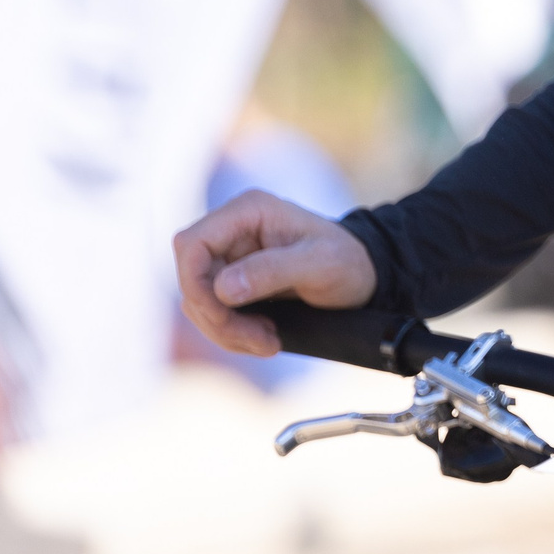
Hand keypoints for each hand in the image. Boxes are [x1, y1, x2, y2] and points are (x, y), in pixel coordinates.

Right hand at [172, 189, 375, 355]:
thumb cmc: (348, 261)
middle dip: (217, 317)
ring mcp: (230, 256)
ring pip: (199, 301)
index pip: (191, 245)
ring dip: (227, 330)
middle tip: (260, 339)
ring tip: (269, 342)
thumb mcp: (321, 264)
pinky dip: (232, 332)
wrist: (363, 275)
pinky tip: (264, 337)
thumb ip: (273, 271)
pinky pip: (213, 312)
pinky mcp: (232, 280)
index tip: (224, 316)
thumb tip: (222, 288)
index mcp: (248, 211)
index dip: (195, 284)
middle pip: (191, 278)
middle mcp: (232, 230)